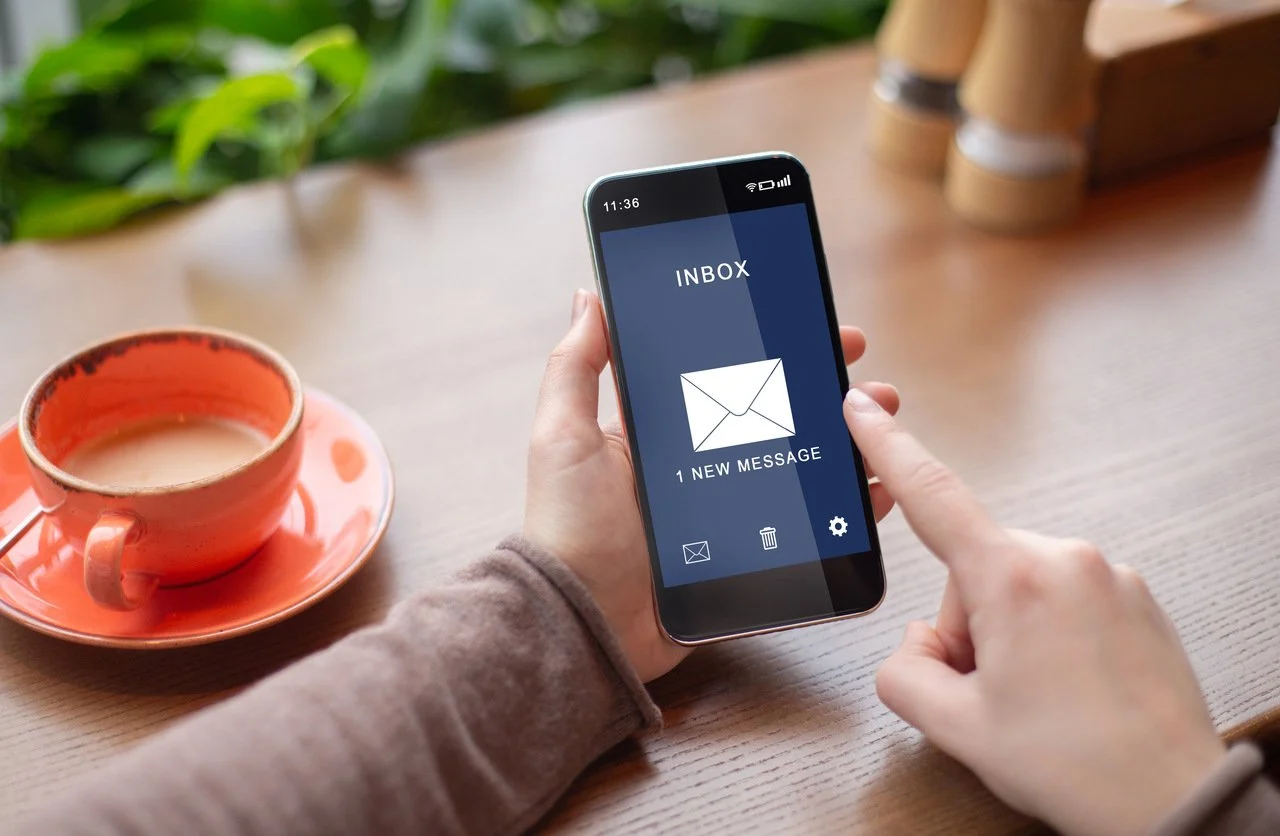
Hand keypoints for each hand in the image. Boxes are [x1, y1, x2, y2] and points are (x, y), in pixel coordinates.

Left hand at [525, 290, 899, 681]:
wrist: (584, 622)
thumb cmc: (566, 529)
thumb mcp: (563, 437)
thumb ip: (575, 369)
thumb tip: (589, 297)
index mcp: (659, 436)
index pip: (725, 378)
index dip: (769, 350)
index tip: (807, 322)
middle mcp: (698, 469)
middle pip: (775, 420)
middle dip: (824, 394)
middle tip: (864, 379)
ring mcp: (727, 517)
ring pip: (801, 473)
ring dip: (847, 446)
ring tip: (882, 426)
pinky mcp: (747, 562)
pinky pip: (807, 535)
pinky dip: (845, 514)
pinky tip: (875, 493)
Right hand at [844, 388, 1225, 835]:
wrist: (1174, 801)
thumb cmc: (1082, 768)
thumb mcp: (955, 727)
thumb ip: (901, 672)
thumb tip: (917, 647)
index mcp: (1014, 580)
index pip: (932, 495)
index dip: (886, 447)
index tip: (862, 408)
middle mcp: (1066, 560)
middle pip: (971, 569)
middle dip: (967, 626)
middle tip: (992, 690)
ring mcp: (1107, 576)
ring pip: (1016, 586)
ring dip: (1008, 634)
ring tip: (1038, 697)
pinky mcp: (1134, 596)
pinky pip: (1060, 597)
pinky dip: (1048, 635)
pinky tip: (1066, 687)